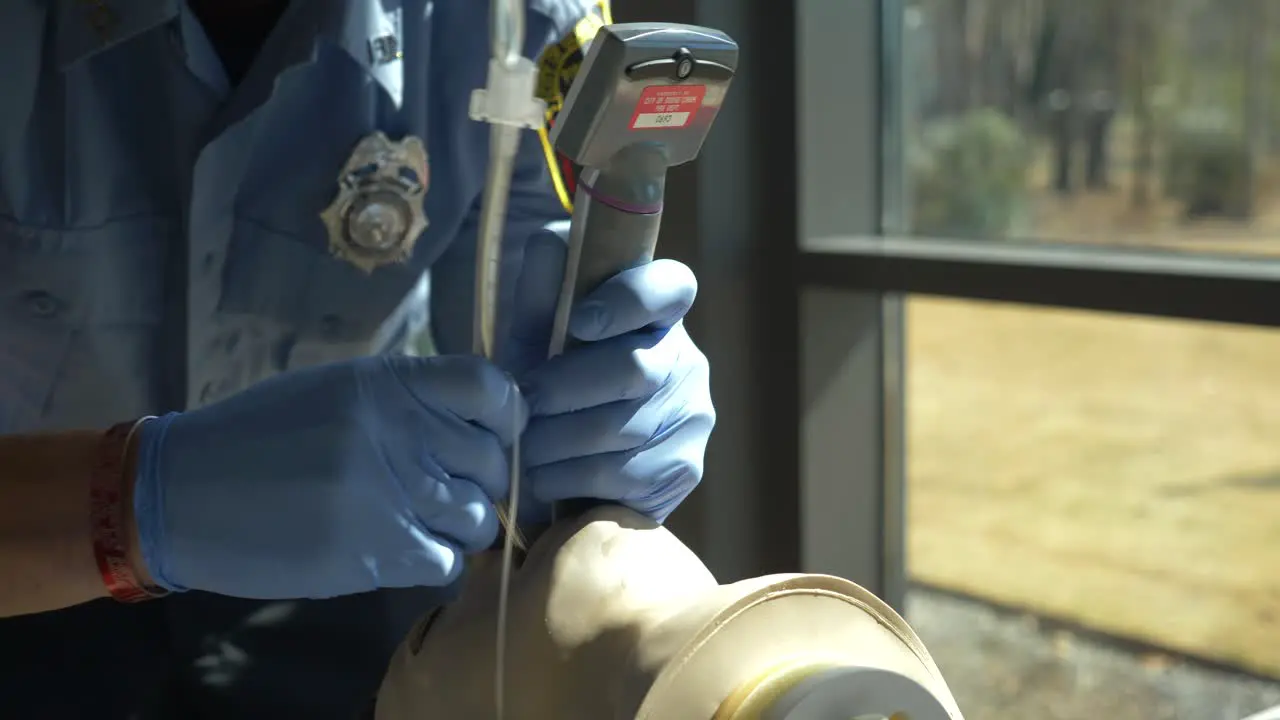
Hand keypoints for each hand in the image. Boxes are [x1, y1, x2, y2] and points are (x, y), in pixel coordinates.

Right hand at [129, 355, 524, 599]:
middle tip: (450, 489)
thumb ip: (407, 399)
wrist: (182, 494)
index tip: (494, 434)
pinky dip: (434, 561)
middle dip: (483, 480)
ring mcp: (391, 493)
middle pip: (493, 461)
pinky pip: (447, 561)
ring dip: (461, 525)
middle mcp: (399, 431)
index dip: (507, 416)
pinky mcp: (378, 551)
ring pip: (479, 516)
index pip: (492, 387)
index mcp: (389, 384)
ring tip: (424, 523)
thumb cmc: (259, 436)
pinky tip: (403, 550)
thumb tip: (477, 422)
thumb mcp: (337, 390)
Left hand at [509, 232, 714, 522]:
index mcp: (658, 310)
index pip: (671, 286)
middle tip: (523, 402)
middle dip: (567, 389)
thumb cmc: (544, 381)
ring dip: (560, 440)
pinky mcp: (686, 468)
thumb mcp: (531, 334)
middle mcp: (687, 358)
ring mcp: (694, 415)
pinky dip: (572, 479)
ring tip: (523, 444)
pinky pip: (627, 475)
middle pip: (636, 369)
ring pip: (625, 428)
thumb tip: (551, 244)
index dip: (629, 300)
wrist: (549, 464)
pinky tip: (545, 477)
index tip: (579, 323)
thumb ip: (539, 290)